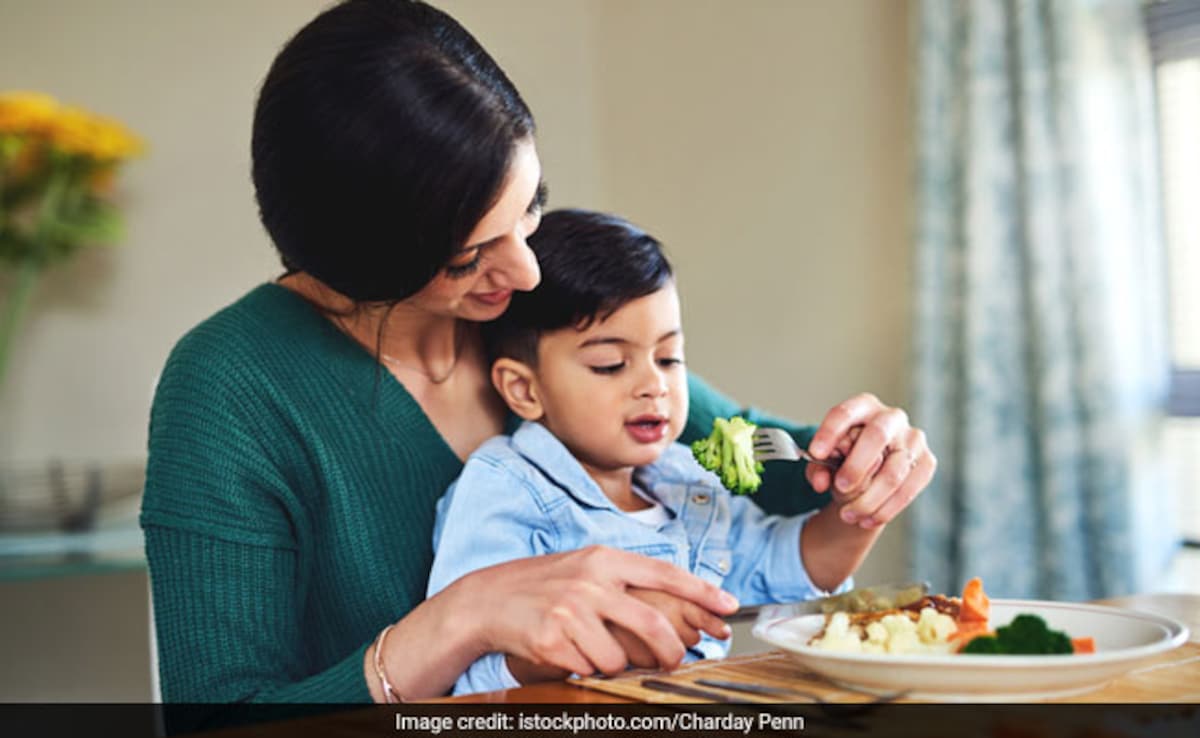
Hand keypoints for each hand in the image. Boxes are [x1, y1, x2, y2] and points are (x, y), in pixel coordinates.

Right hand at [464, 545, 738, 677]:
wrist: (487, 599)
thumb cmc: (543, 585)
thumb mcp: (584, 569)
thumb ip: (624, 583)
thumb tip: (670, 608)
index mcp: (604, 560)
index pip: (664, 573)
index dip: (701, 591)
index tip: (728, 606)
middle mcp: (591, 581)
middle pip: (652, 624)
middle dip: (671, 651)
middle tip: (674, 662)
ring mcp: (571, 610)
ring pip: (619, 657)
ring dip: (612, 662)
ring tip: (588, 646)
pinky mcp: (553, 640)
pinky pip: (588, 668)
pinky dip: (582, 667)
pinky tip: (564, 649)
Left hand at [804, 392, 936, 528]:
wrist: (874, 469)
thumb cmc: (846, 457)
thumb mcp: (826, 460)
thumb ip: (817, 467)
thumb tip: (820, 481)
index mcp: (863, 407)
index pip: (845, 413)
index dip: (830, 432)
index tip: (816, 453)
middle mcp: (892, 418)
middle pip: (877, 436)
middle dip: (857, 465)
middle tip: (839, 486)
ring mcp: (913, 439)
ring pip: (895, 471)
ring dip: (869, 499)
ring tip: (848, 515)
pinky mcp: (926, 462)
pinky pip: (909, 489)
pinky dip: (887, 509)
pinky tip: (868, 520)